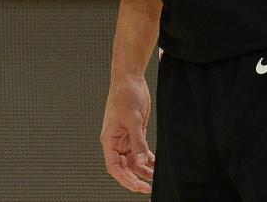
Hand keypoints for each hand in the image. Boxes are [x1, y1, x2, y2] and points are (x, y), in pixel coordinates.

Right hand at [101, 74, 154, 193]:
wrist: (131, 79)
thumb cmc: (125, 95)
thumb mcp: (133, 120)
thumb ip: (137, 142)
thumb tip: (140, 162)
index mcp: (109, 139)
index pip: (114, 166)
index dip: (124, 179)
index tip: (136, 187)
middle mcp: (116, 141)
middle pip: (124, 167)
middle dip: (136, 178)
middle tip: (149, 187)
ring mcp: (126, 138)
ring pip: (134, 161)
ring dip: (144, 170)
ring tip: (156, 177)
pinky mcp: (135, 133)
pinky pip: (141, 151)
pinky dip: (148, 159)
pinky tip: (157, 165)